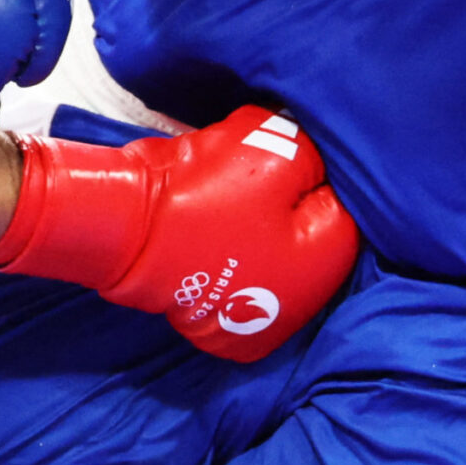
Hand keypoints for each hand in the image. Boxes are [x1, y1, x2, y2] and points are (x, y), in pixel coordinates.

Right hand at [0, 104, 360, 362]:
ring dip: (265, 221)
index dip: (316, 168)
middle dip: (292, 197)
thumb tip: (320, 162)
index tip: (285, 147)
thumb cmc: (201, 192)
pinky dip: (236, 244)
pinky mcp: (217, 313)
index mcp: (322, 266)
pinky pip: (246, 267)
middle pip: (313, 233)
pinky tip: (212, 221)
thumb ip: (313, 155)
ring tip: (228, 191)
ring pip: (280, 252)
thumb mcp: (272, 150)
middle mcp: (296, 305)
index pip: (345, 204)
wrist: (120, 226)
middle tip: (257, 166)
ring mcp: (253, 317)